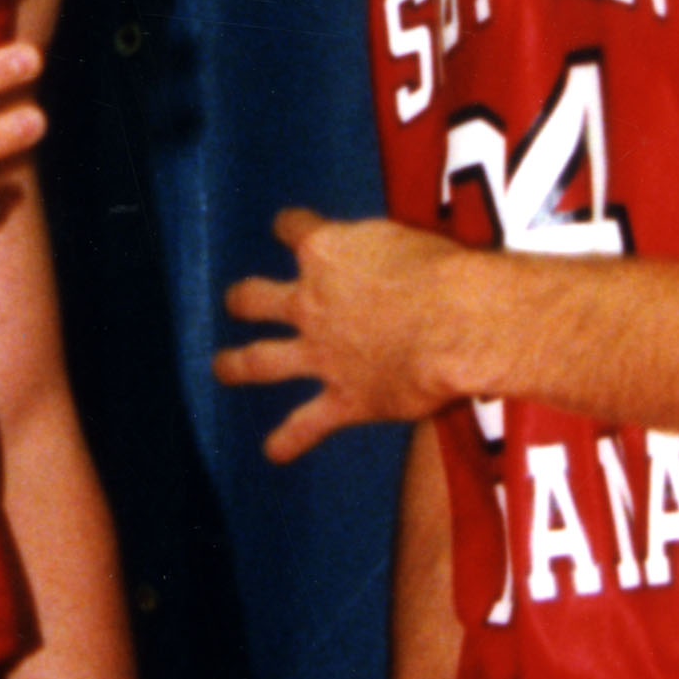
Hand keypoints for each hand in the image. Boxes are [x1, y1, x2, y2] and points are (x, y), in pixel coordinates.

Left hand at [214, 207, 462, 458]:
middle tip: (235, 302)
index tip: (289, 226)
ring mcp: (321, 354)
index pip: (294, 228)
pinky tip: (274, 451)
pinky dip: (289, 440)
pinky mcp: (345, 398)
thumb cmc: (443, 271)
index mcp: (328, 253)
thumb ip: (385, 255)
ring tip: (223, 367)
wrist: (456, 322)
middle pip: (257, 298)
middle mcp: (312, 303)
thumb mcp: (406, 241)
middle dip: (244, 301)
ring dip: (237, 365)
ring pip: (262, 361)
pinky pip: (307, 424)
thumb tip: (397, 266)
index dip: (291, 226)